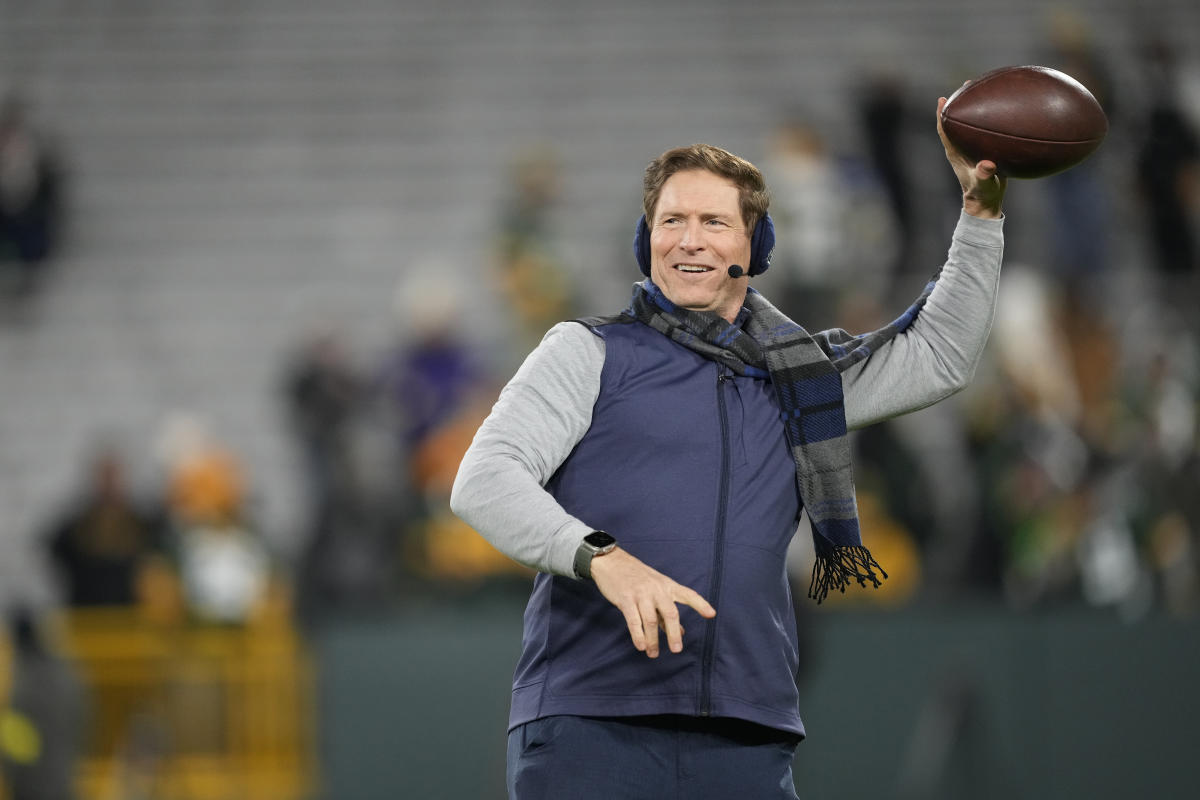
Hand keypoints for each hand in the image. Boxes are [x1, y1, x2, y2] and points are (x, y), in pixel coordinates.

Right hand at [589, 548, 715, 657]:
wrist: (612, 562)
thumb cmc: (636, 577)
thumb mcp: (656, 589)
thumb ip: (667, 611)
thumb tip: (682, 632)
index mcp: (667, 585)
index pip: (688, 594)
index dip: (700, 604)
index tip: (711, 614)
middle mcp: (656, 589)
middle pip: (670, 612)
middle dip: (674, 633)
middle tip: (676, 650)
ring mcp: (641, 594)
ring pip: (650, 620)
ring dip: (653, 640)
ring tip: (653, 653)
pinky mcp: (625, 599)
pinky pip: (633, 620)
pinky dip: (638, 635)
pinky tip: (641, 646)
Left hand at [937, 95, 1006, 218]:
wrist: (986, 203)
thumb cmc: (982, 194)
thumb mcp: (984, 185)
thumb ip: (984, 175)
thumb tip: (987, 165)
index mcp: (955, 153)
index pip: (945, 130)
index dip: (942, 114)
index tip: (943, 99)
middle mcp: (961, 148)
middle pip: (956, 121)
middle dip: (959, 103)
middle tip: (966, 85)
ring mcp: (971, 149)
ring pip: (970, 124)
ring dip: (975, 108)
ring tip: (984, 89)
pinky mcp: (983, 151)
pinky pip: (985, 130)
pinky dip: (993, 119)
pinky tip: (1008, 110)